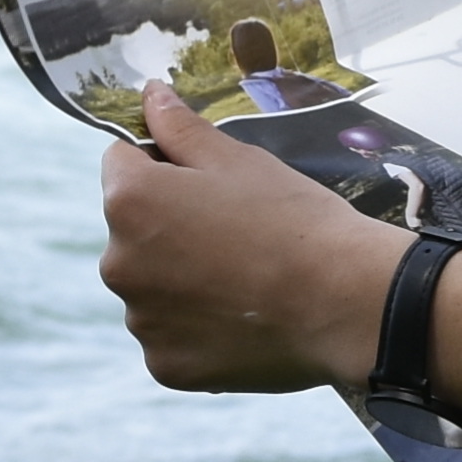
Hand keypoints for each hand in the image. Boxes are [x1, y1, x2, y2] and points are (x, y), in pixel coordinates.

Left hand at [97, 84, 403, 392]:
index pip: (122, 163)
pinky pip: (172, 336)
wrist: (344, 303)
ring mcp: (140, 321)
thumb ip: (181, 129)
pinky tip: (246, 317)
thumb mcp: (240, 160)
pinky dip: (199, 328)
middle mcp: (116, 263)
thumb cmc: (294, 220)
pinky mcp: (165, 366)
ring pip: (153, 287)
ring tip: (248, 280)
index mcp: (129, 202)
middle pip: (134, 231)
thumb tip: (149, 96)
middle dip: (171, 227)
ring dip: (183, 281)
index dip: (166, 164)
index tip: (212, 182)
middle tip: (240, 233)